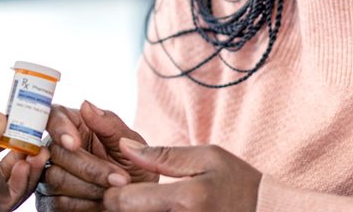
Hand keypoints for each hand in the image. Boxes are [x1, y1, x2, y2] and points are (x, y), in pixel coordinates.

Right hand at [36, 101, 157, 210]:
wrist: (137, 200)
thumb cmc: (133, 165)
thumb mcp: (129, 142)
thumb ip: (108, 124)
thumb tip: (86, 104)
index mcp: (75, 125)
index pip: (53, 117)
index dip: (60, 129)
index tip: (75, 144)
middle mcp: (56, 148)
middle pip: (56, 152)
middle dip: (90, 168)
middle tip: (121, 179)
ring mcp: (50, 174)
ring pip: (56, 178)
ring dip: (90, 187)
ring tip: (115, 190)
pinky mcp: (50, 201)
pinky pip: (58, 202)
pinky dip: (84, 204)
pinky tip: (101, 202)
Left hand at [102, 139, 262, 211]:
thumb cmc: (239, 184)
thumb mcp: (208, 158)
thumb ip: (163, 154)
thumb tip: (123, 146)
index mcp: (186, 199)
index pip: (124, 201)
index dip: (112, 192)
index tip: (118, 185)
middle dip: (120, 206)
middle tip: (131, 195)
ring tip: (143, 203)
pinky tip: (159, 211)